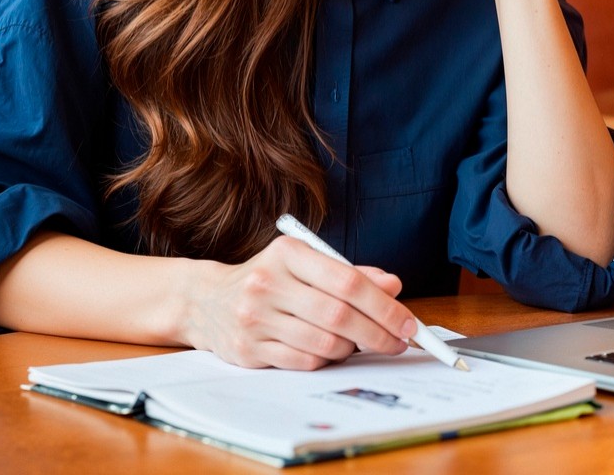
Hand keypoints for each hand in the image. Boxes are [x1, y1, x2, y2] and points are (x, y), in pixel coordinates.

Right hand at [179, 234, 412, 369]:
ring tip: (358, 343)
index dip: (384, 306)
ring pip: (324, 342)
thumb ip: (351, 273)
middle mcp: (268, 282)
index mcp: (288, 253)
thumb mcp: (306, 264)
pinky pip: (304, 361)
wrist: (206, 300)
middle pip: (339, 315)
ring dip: (352, 348)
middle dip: (378, 333)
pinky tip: (330, 350)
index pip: (347, 281)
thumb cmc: (270, 280)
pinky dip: (326, 359)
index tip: (407, 323)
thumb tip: (393, 286)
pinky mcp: (249, 349)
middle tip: (399, 343)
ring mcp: (255, 318)